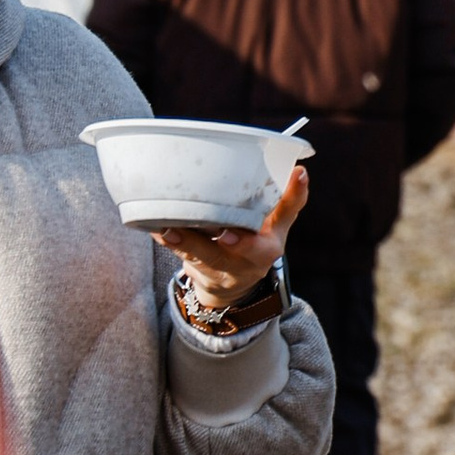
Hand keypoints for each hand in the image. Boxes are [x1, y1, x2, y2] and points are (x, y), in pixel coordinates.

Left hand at [151, 162, 307, 313]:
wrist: (232, 287)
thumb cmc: (253, 245)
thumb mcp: (275, 228)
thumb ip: (286, 201)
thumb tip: (299, 168)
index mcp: (272, 242)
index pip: (285, 217)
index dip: (291, 198)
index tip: (296, 176)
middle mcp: (252, 258)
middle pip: (244, 250)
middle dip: (235, 243)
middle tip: (224, 234)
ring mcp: (224, 268)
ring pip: (205, 257)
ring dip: (187, 244)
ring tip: (169, 230)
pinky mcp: (201, 271)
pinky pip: (182, 258)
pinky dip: (169, 242)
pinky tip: (155, 229)